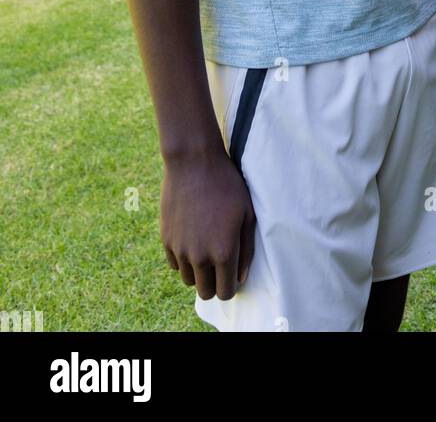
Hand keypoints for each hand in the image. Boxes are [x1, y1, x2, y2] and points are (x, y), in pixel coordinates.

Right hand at [161, 146, 256, 298]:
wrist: (193, 163)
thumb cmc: (227, 185)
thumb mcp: (247, 214)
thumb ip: (247, 249)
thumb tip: (240, 277)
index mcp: (224, 252)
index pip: (225, 293)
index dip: (230, 287)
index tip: (232, 274)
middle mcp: (200, 257)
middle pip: (205, 292)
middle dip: (214, 283)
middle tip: (220, 264)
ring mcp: (180, 249)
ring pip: (189, 280)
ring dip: (198, 271)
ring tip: (207, 248)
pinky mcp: (165, 240)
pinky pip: (175, 265)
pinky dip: (184, 258)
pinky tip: (193, 238)